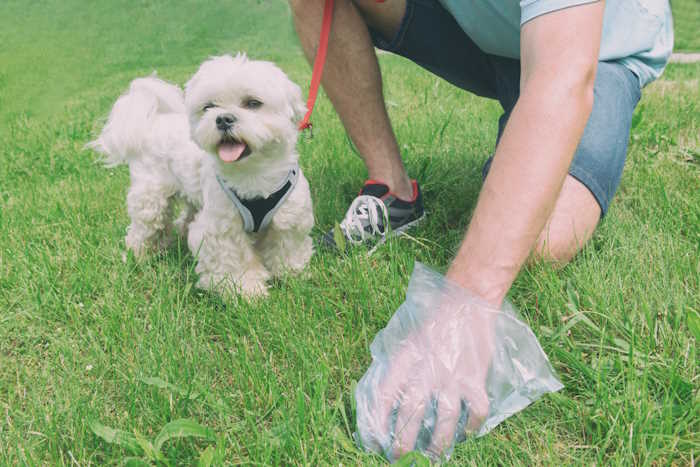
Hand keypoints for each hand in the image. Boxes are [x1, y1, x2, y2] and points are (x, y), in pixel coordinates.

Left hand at [355, 263, 563, 460]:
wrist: (466, 300)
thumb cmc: (434, 318)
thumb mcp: (406, 337)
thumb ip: (398, 363)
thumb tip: (383, 390)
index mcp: (405, 359)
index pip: (385, 396)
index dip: (377, 421)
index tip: (373, 439)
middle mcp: (426, 372)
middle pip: (411, 415)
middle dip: (403, 442)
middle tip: (397, 456)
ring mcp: (452, 378)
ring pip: (444, 422)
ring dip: (437, 444)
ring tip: (432, 456)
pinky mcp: (475, 379)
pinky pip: (474, 412)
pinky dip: (472, 427)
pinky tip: (467, 433)